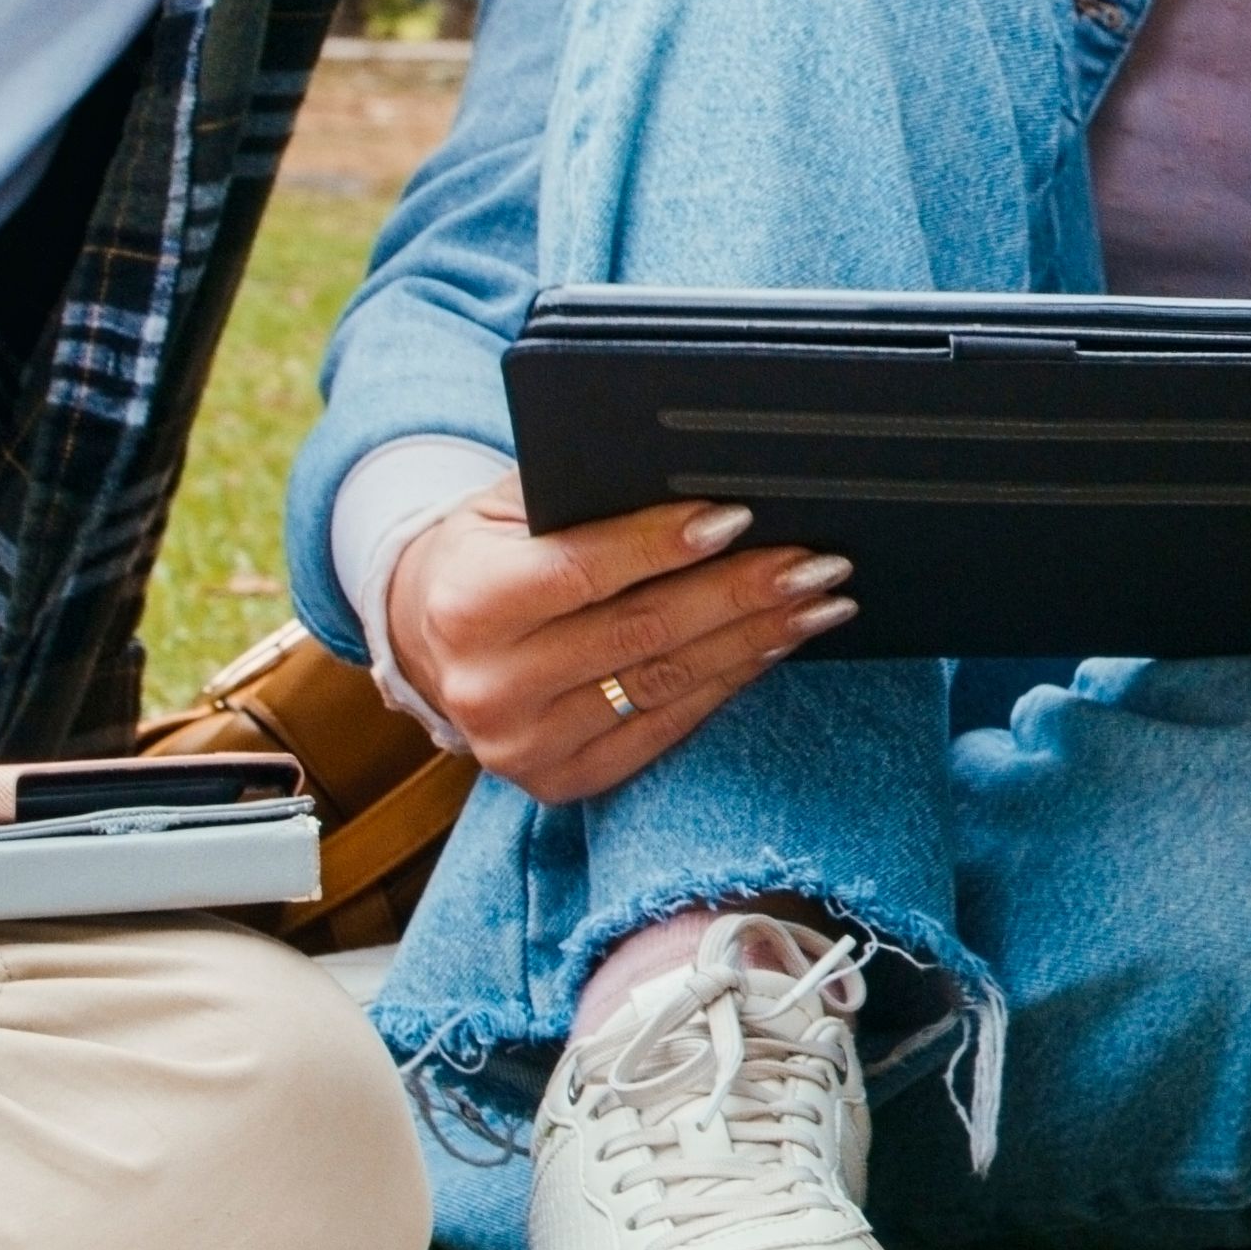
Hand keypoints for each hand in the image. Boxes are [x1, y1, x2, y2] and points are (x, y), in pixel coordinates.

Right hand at [394, 486, 852, 800]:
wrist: (431, 640)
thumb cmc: (489, 552)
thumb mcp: (506, 506)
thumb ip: (577, 489)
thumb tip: (691, 468)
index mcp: (467, 604)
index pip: (581, 570)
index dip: (662, 544)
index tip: (739, 516)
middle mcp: (489, 686)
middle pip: (641, 632)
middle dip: (740, 592)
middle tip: (817, 562)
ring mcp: (525, 745)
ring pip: (665, 682)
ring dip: (755, 639)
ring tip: (820, 601)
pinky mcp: (561, 781)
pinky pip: (666, 728)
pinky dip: (728, 683)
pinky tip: (775, 645)